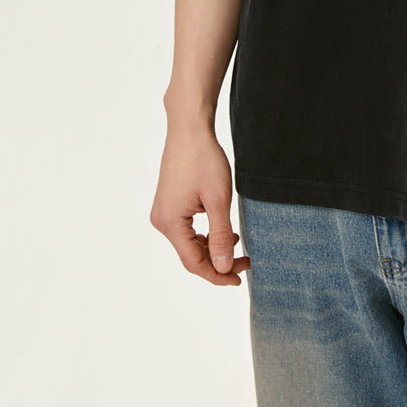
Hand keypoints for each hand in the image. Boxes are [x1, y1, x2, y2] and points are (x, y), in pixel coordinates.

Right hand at [149, 124, 251, 285]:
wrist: (189, 129)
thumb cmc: (204, 159)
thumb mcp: (218, 200)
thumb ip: (220, 236)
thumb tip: (224, 268)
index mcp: (170, 223)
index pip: (194, 263)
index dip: (218, 274)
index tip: (240, 278)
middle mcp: (161, 221)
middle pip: (190, 254)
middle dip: (218, 260)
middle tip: (245, 260)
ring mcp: (163, 212)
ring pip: (189, 242)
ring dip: (212, 246)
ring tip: (236, 242)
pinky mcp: (169, 203)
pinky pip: (186, 229)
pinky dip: (204, 233)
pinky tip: (222, 229)